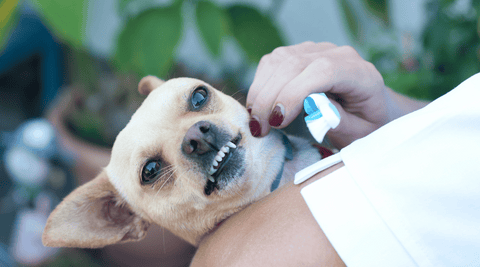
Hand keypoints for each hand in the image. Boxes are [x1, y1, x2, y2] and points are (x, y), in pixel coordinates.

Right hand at [247, 42, 387, 148]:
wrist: (369, 109)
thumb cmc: (365, 125)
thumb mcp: (359, 133)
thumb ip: (337, 120)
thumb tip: (309, 106)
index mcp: (360, 73)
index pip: (323, 71)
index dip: (294, 93)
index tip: (278, 121)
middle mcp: (338, 54)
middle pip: (294, 64)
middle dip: (269, 98)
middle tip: (259, 129)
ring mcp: (317, 50)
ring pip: (278, 61)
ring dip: (260, 92)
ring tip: (257, 122)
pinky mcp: (299, 53)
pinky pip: (272, 63)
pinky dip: (260, 85)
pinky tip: (259, 108)